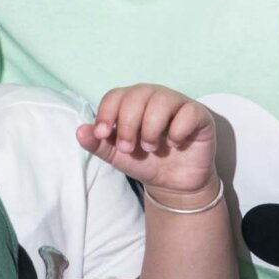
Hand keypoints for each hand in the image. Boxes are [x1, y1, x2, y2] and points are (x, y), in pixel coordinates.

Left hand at [77, 85, 218, 202]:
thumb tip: (79, 131)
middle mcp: (154, 97)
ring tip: (150, 148)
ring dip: (151, 128)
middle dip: (128, 124)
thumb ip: (97, 143)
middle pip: (137, 95)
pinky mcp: (199, 115)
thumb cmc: (144, 162)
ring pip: (162, 100)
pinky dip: (177, 130)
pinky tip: (175, 144)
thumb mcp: (116, 155)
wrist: (173, 183)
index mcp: (131, 102)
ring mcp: (178, 103)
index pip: (115, 95)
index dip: (106, 113)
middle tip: (128, 148)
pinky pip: (188, 112)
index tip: (102, 135)